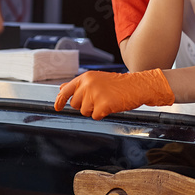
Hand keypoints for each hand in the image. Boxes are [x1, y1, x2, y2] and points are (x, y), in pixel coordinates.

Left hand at [54, 69, 174, 119]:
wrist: (137, 86)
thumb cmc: (119, 84)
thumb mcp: (96, 79)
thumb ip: (79, 84)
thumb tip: (62, 87)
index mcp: (85, 77)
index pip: (66, 90)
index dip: (60, 100)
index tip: (57, 107)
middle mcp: (88, 85)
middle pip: (76, 105)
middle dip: (86, 105)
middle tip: (100, 98)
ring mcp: (95, 95)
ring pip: (85, 112)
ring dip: (95, 110)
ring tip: (107, 100)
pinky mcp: (103, 105)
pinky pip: (95, 117)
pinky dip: (103, 114)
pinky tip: (111, 106)